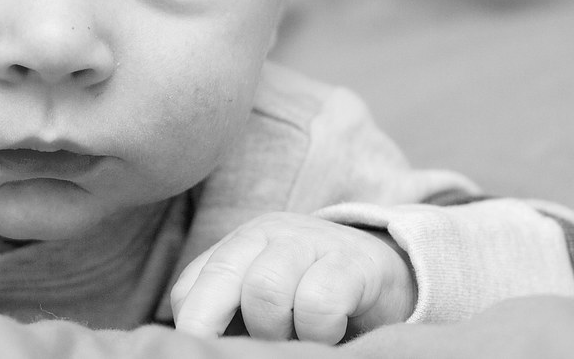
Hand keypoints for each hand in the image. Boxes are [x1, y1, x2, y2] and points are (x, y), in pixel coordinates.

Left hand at [170, 212, 416, 343]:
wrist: (391, 270)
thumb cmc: (314, 296)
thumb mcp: (267, 300)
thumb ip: (232, 315)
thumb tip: (201, 349)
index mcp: (238, 246)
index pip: (190, 287)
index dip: (191, 327)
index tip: (202, 352)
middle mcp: (267, 235)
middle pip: (221, 278)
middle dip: (215, 325)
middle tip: (242, 351)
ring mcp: (309, 242)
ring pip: (265, 289)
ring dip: (274, 330)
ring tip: (292, 339)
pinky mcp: (352, 262)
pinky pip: (317, 302)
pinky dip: (316, 331)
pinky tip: (326, 334)